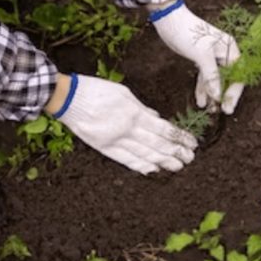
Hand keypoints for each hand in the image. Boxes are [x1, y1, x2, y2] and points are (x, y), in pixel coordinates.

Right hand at [51, 74, 196, 174]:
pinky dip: (141, 165)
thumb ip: (142, 108)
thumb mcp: (124, 93)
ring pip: (144, 154)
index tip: (191, 143)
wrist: (68, 99)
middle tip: (190, 158)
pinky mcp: (104, 148)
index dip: (180, 138)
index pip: (163, 129)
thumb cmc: (96, 90)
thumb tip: (157, 118)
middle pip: (157, 144)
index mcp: (134, 113)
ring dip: (163, 161)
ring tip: (177, 166)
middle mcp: (127, 129)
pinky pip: (126, 159)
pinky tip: (153, 169)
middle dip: (176, 152)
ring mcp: (115, 140)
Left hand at [151, 1, 243, 113]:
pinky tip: (200, 101)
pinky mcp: (201, 58)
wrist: (170, 19)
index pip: (238, 75)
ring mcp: (212, 56)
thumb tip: (218, 96)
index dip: (234, 92)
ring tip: (207, 109)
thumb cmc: (188, 33)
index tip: (227, 108)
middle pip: (228, 78)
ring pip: (216, 79)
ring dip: (212, 93)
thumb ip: (212, 76)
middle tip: (218, 111)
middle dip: (223, 95)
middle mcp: (224, 52)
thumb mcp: (202, 55)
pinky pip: (205, 76)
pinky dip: (203, 87)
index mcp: (230, 48)